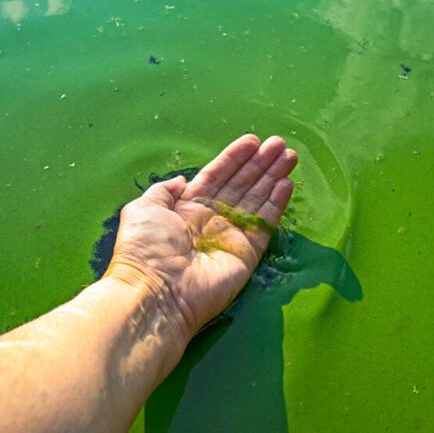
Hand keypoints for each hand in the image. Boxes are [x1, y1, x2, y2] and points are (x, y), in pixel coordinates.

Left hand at [106, 135, 297, 337]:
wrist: (156, 292)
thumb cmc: (145, 249)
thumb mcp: (144, 208)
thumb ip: (163, 189)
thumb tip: (181, 180)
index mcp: (187, 208)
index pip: (217, 176)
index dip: (235, 158)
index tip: (252, 140)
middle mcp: (212, 219)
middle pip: (242, 185)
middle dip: (260, 163)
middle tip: (278, 143)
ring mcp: (231, 236)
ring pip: (257, 199)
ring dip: (273, 176)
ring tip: (289, 155)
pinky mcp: (247, 253)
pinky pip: (265, 224)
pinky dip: (277, 204)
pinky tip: (286, 183)